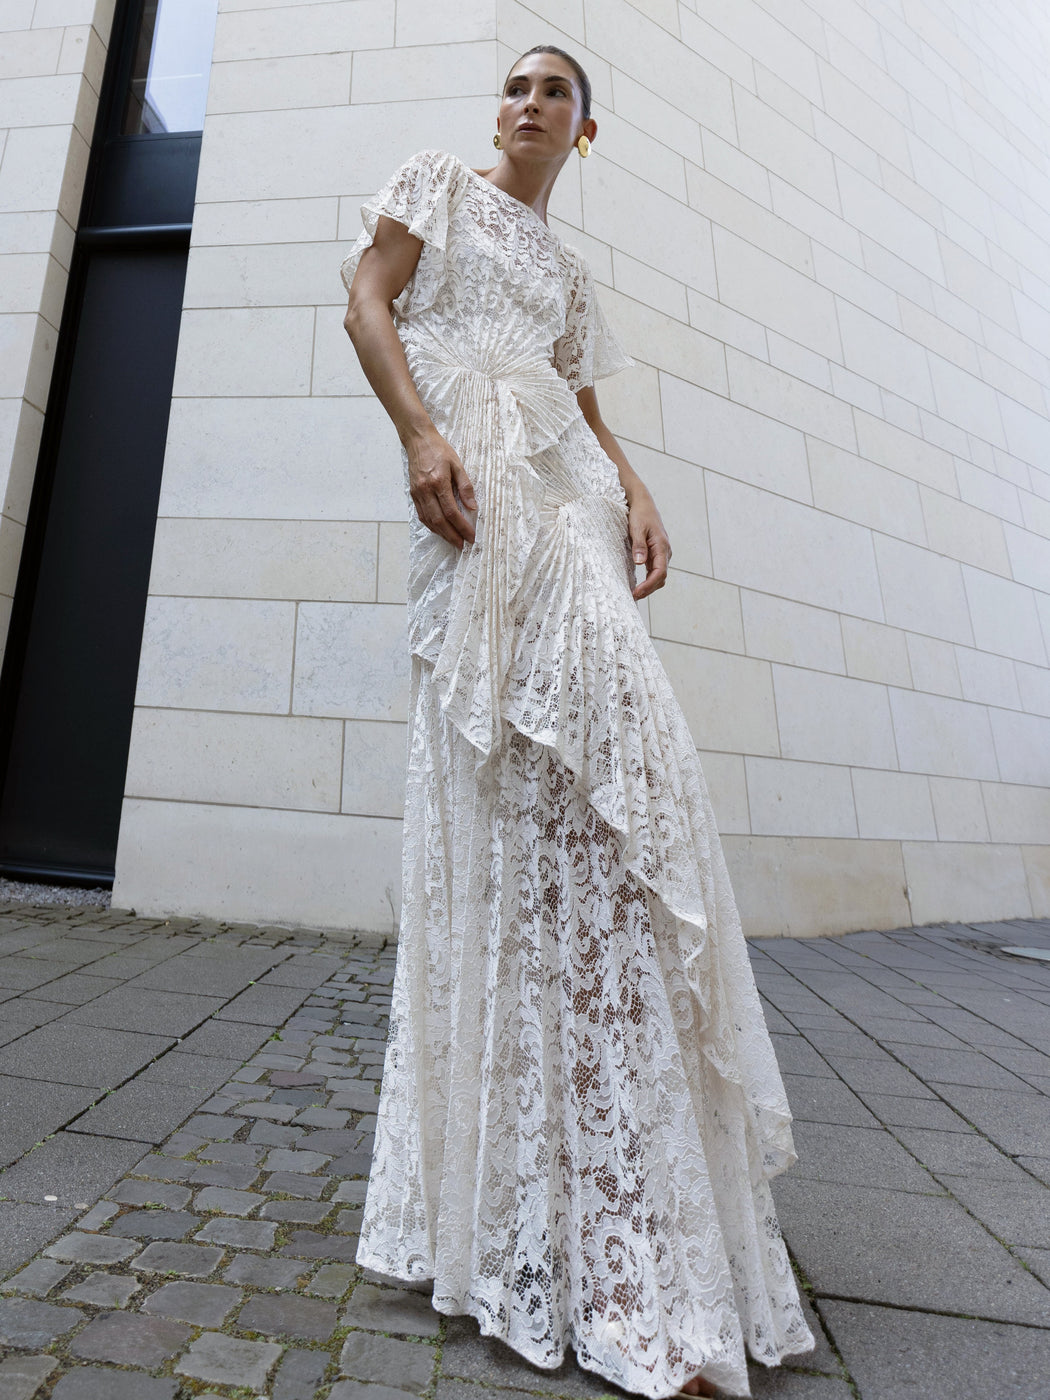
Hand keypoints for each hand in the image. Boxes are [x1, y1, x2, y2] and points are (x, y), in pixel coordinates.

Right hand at [406, 429, 476, 547]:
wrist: (418, 440)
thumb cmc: (439, 450)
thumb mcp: (457, 464)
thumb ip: (465, 487)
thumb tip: (472, 507)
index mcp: (438, 482)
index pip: (451, 512)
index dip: (462, 527)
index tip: (471, 536)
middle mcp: (425, 490)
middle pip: (439, 521)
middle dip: (452, 536)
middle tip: (462, 545)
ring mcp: (417, 493)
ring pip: (429, 521)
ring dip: (441, 534)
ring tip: (453, 541)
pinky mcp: (413, 494)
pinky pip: (422, 515)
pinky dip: (432, 526)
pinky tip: (440, 530)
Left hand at [627, 488, 670, 599]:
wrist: (643, 504)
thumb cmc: (640, 514)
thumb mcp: (636, 528)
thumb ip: (638, 546)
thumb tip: (639, 562)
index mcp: (662, 547)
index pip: (660, 573)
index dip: (649, 585)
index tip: (636, 593)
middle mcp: (665, 552)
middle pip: (660, 578)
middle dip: (648, 589)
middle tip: (633, 597)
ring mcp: (661, 554)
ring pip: (658, 576)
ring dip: (648, 587)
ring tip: (634, 594)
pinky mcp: (656, 554)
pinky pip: (654, 571)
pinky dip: (647, 580)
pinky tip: (637, 585)